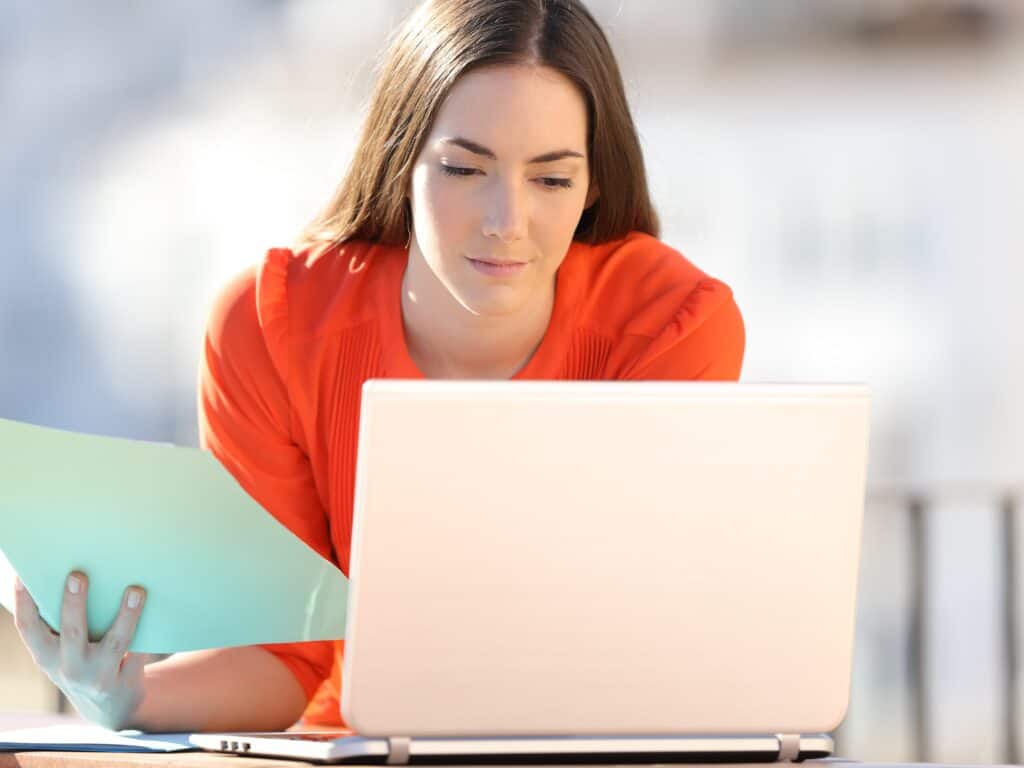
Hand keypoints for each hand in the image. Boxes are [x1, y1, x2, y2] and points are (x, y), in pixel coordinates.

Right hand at [13, 571, 159, 730]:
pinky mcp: (125, 682)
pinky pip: (141, 653)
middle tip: (78, 575)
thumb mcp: (63, 652)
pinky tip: (162, 612)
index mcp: (48, 656)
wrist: (111, 709)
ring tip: (136, 590)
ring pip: (114, 643)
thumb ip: (59, 625)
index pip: (28, 629)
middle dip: (73, 604)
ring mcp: (98, 677)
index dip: (23, 603)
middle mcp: (69, 668)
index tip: (23, 576)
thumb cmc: (84, 663)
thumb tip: (70, 571)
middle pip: (71, 632)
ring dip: (126, 616)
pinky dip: (151, 634)